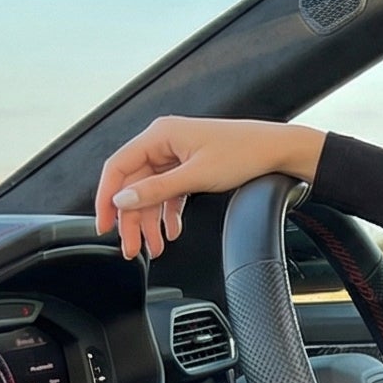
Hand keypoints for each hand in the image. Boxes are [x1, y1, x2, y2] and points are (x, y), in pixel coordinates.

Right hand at [94, 116, 326, 258]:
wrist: (278, 150)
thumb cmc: (244, 153)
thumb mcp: (196, 176)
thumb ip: (157, 190)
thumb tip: (122, 200)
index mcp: (159, 135)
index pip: (118, 167)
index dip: (106, 198)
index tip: (104, 225)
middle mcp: (164, 142)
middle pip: (134, 185)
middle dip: (133, 219)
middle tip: (130, 247)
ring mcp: (177, 155)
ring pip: (152, 193)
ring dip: (151, 221)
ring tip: (154, 247)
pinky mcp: (190, 167)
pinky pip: (170, 193)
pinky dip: (169, 214)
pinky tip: (171, 232)